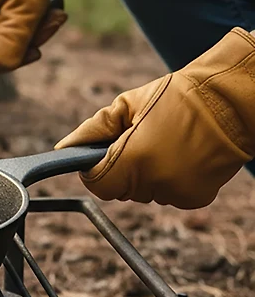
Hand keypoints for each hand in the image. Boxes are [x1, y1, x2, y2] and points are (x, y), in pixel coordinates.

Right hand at [0, 0, 76, 68]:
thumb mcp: (25, 12)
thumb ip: (11, 44)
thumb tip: (1, 65)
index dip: (1, 62)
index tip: (31, 51)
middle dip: (22, 42)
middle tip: (51, 24)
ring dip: (28, 29)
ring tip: (51, 12)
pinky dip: (22, 16)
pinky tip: (38, 4)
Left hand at [56, 29, 254, 208]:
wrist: (232, 101)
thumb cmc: (177, 97)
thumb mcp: (128, 104)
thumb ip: (93, 130)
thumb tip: (64, 147)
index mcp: (133, 160)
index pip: (96, 183)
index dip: (94, 169)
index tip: (101, 154)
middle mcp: (155, 183)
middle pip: (119, 190)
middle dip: (119, 169)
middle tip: (136, 141)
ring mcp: (177, 193)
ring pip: (144, 193)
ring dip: (145, 175)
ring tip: (162, 143)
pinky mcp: (196, 199)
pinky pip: (168, 194)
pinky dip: (168, 180)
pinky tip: (180, 155)